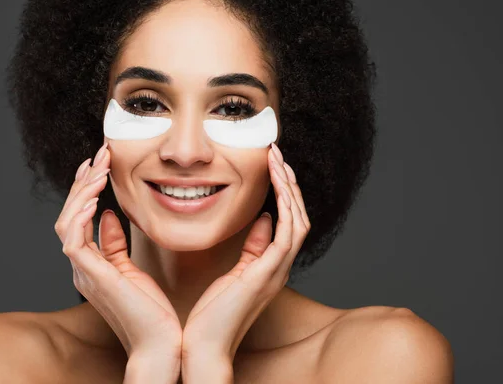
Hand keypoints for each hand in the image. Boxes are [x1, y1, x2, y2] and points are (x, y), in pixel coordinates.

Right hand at [54, 143, 181, 366]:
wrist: (160, 343)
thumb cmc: (151, 311)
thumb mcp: (132, 269)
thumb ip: (115, 245)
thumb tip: (107, 217)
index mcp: (91, 264)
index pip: (79, 218)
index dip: (86, 189)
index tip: (100, 165)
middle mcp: (82, 266)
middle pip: (70, 214)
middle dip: (84, 182)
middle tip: (101, 155)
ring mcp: (83, 272)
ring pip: (67, 221)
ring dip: (83, 191)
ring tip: (100, 166)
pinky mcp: (92, 277)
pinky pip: (74, 240)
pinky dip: (80, 215)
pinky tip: (94, 196)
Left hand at [181, 143, 310, 363]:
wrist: (205, 347)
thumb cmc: (213, 314)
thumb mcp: (235, 273)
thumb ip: (252, 248)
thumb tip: (263, 220)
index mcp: (271, 265)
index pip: (287, 221)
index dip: (283, 193)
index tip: (271, 166)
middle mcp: (280, 267)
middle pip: (297, 216)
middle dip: (289, 183)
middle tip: (277, 155)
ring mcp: (277, 271)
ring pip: (297, 220)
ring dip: (289, 189)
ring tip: (278, 161)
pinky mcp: (267, 274)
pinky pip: (287, 234)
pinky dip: (285, 207)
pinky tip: (277, 187)